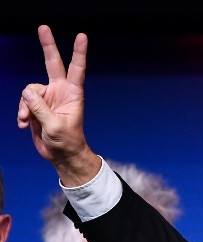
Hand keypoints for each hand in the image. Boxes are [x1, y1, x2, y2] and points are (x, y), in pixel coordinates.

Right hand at [17, 25, 100, 186]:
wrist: (60, 154)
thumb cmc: (66, 141)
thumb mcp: (55, 126)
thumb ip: (40, 108)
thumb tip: (27, 92)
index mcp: (73, 94)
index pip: (76, 69)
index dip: (79, 53)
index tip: (82, 36)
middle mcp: (60, 91)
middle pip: (52, 63)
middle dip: (47, 45)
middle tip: (43, 27)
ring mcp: (47, 97)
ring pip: (29, 90)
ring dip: (25, 106)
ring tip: (26, 120)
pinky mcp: (36, 106)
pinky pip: (23, 102)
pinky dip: (21, 113)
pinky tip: (24, 124)